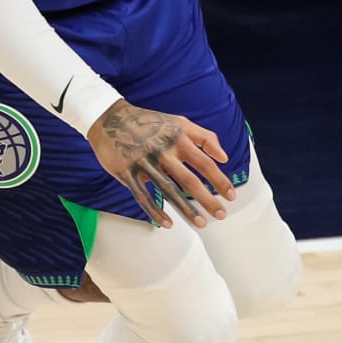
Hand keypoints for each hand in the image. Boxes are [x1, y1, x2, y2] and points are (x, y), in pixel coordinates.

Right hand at [86, 99, 236, 228]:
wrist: (110, 118)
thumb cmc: (150, 123)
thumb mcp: (180, 122)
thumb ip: (205, 136)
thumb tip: (225, 158)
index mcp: (178, 137)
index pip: (204, 162)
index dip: (220, 180)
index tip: (232, 196)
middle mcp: (162, 150)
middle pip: (189, 179)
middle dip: (207, 199)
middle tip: (222, 215)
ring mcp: (143, 161)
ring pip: (168, 190)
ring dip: (186, 209)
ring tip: (202, 224)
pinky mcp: (125, 172)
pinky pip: (142, 196)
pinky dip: (155, 211)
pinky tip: (168, 224)